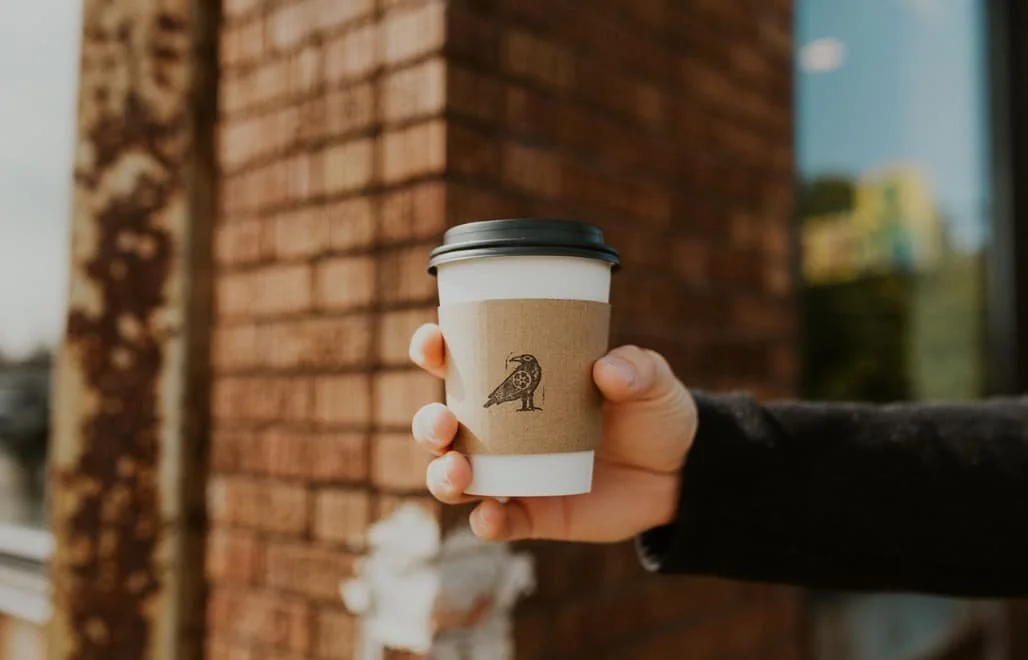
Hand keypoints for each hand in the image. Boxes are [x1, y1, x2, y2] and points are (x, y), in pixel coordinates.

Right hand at [408, 324, 697, 542]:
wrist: (683, 472)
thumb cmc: (655, 413)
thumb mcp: (651, 379)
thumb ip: (636, 367)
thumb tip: (607, 370)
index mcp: (519, 384)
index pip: (462, 365)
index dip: (435, 351)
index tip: (433, 342)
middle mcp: (505, 432)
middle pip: (444, 428)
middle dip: (430, 425)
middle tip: (444, 423)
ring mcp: (515, 474)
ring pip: (456, 478)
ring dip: (443, 475)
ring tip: (459, 470)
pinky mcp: (534, 515)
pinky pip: (499, 523)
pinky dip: (486, 523)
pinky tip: (489, 517)